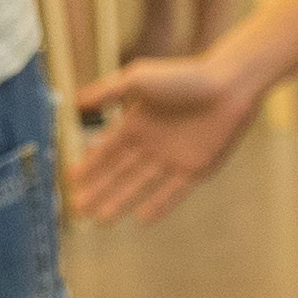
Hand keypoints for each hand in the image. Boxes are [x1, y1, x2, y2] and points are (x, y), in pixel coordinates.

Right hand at [70, 55, 262, 222]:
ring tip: (100, 221)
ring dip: (120, 202)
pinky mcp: (196, 169)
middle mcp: (152, 145)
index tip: (70, 181)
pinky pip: (173, 192)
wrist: (227, 85)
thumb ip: (106, 92)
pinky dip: (158, 205)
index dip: (88, 167)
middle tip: (77, 210)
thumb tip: (74, 102)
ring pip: (140, 186)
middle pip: (119, 174)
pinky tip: (141, 220)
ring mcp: (173, 158)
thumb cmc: (183, 76)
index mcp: (137, 125)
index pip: (106, 152)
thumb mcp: (138, 79)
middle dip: (97, 192)